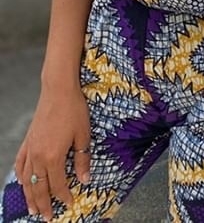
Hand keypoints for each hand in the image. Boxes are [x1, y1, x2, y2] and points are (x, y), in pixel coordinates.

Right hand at [15, 86, 90, 219]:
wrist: (58, 90)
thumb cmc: (74, 110)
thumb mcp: (83, 135)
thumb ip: (82, 159)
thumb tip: (85, 179)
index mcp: (53, 157)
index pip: (58, 185)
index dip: (64, 196)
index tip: (69, 204)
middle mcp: (38, 156)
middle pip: (40, 187)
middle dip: (43, 204)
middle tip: (47, 218)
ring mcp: (31, 149)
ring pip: (27, 179)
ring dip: (30, 196)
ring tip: (32, 209)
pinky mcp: (28, 140)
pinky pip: (21, 163)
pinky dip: (20, 175)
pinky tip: (22, 182)